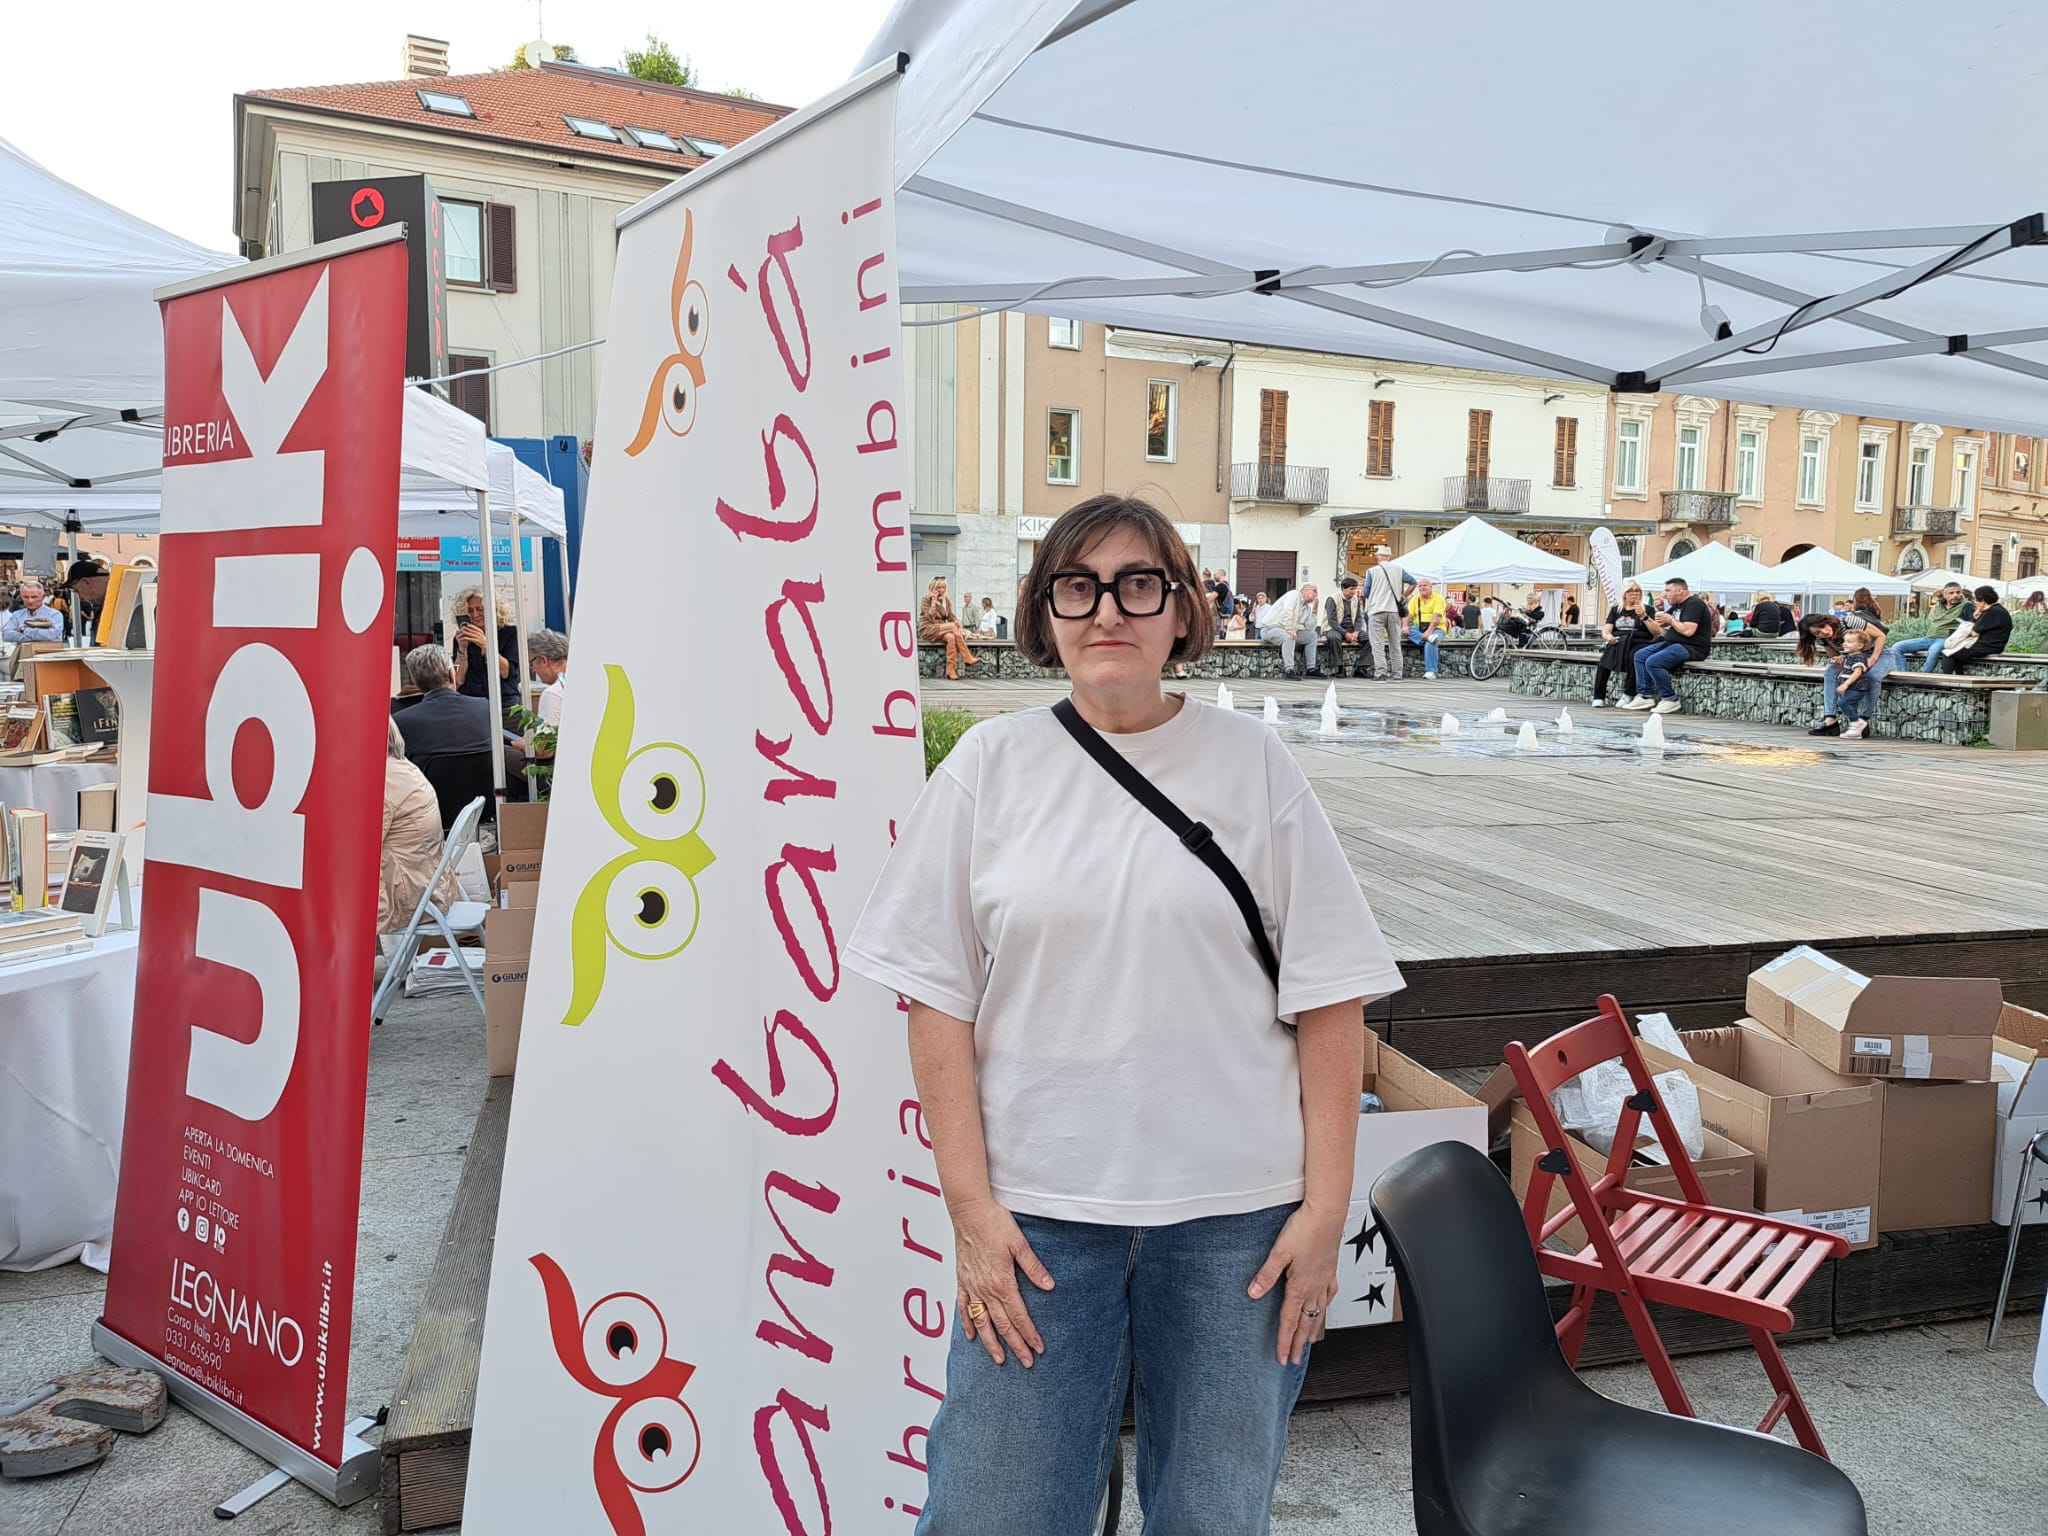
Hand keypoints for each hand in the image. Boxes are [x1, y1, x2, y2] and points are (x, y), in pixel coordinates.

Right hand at [951, 1197, 1053, 1367]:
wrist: (969, 1210)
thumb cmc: (994, 1222)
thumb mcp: (1020, 1243)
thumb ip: (1033, 1267)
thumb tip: (1049, 1286)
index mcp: (1002, 1282)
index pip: (1018, 1315)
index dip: (1029, 1334)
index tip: (1038, 1348)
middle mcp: (985, 1289)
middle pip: (1002, 1324)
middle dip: (1016, 1345)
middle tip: (1026, 1362)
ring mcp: (971, 1286)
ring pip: (982, 1321)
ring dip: (991, 1342)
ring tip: (999, 1359)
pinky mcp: (962, 1280)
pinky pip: (963, 1307)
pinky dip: (967, 1323)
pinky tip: (971, 1335)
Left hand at [1248, 1200, 1344, 1364]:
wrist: (1327, 1213)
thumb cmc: (1305, 1229)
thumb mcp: (1279, 1252)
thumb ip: (1266, 1275)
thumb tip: (1254, 1294)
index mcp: (1300, 1285)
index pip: (1289, 1320)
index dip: (1285, 1341)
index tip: (1283, 1358)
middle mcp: (1314, 1286)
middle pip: (1305, 1322)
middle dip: (1299, 1343)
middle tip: (1295, 1359)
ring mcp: (1324, 1279)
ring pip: (1319, 1311)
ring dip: (1313, 1329)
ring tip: (1310, 1342)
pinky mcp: (1331, 1269)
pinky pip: (1329, 1294)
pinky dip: (1326, 1306)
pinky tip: (1324, 1307)